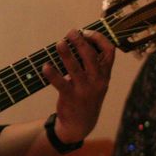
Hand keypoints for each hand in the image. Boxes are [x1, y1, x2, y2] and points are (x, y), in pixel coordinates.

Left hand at [43, 28, 114, 142]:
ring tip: (59, 43)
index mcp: (105, 74)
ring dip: (66, 53)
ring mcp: (84, 89)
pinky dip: (52, 74)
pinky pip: (60, 83)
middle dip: (80, 41)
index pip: (109, 51)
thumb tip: (78, 40)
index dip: (98, 38)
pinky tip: (45, 66)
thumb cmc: (87, 96)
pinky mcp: (70, 97)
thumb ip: (91, 64)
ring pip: (74, 68)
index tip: (86, 32)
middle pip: (90, 56)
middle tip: (70, 32)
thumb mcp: (96, 81)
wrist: (81, 124)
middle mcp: (97, 80)